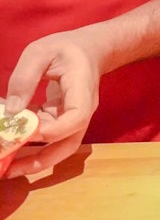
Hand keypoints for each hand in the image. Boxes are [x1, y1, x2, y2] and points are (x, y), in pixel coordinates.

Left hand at [3, 31, 100, 178]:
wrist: (92, 50)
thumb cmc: (66, 48)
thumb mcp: (40, 52)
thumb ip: (24, 79)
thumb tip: (11, 112)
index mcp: (81, 89)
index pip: (76, 118)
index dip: (52, 130)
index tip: (26, 132)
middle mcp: (83, 109)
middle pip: (70, 143)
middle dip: (41, 160)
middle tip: (10, 170)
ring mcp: (75, 116)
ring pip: (61, 146)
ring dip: (36, 160)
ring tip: (8, 168)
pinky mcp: (65, 119)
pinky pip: (52, 138)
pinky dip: (33, 146)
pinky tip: (12, 145)